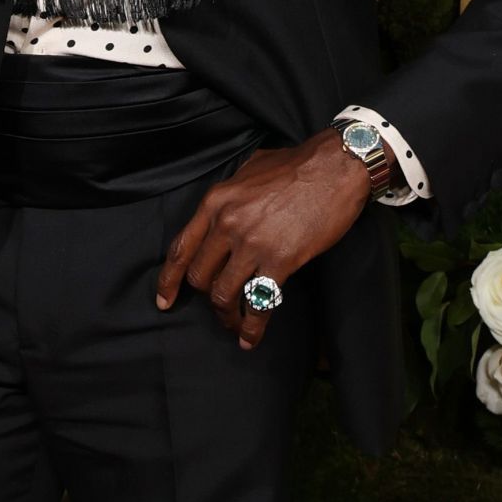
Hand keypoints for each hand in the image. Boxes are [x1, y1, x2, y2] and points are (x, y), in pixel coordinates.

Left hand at [157, 128, 374, 347]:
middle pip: (199, 276)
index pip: (181, 249)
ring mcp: (252, 244)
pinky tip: (251, 337)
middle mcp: (226, 224)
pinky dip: (253, 326)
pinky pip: (258, 302)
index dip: (169, 281)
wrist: (336, 167)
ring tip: (234, 325)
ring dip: (226, 316)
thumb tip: (227, 209)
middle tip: (218, 308)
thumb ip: (231, 193)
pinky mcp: (280, 260)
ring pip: (223, 294)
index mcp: (215, 202)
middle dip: (206, 298)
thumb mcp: (250, 168)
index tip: (165, 300)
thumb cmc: (297, 165)